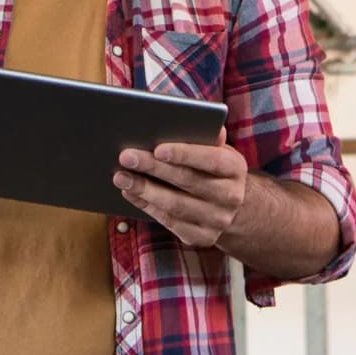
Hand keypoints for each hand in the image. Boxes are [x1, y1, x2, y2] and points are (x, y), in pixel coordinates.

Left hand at [114, 138, 247, 250]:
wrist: (232, 209)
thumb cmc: (213, 170)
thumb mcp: (217, 150)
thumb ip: (205, 136)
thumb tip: (194, 117)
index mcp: (235, 168)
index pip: (212, 160)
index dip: (185, 154)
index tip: (158, 148)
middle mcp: (230, 196)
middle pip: (187, 181)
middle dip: (154, 168)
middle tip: (126, 156)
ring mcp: (216, 220)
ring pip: (175, 205)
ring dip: (144, 190)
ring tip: (120, 176)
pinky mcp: (201, 237)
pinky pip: (169, 221)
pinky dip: (146, 206)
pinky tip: (129, 192)